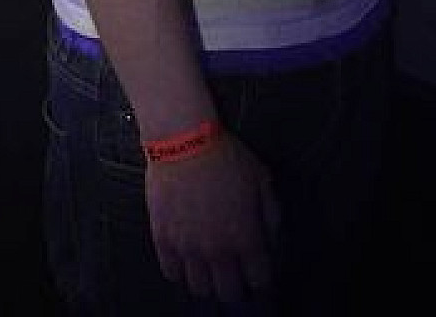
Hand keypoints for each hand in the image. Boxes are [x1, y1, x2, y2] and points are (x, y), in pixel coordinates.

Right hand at [146, 130, 280, 302]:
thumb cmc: (226, 156)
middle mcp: (217, 250)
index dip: (262, 279)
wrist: (185, 142)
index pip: (259, 278)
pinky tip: (188, 261)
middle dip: (236, 289)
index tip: (260, 274)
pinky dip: (181, 272)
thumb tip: (272, 236)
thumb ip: (271, 212)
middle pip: (228, 293)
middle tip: (237, 278)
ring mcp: (188, 248)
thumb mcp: (261, 178)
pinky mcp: (163, 241)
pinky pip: (171, 273)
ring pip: (199, 289)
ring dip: (208, 284)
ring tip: (211, 271)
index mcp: (244, 236)